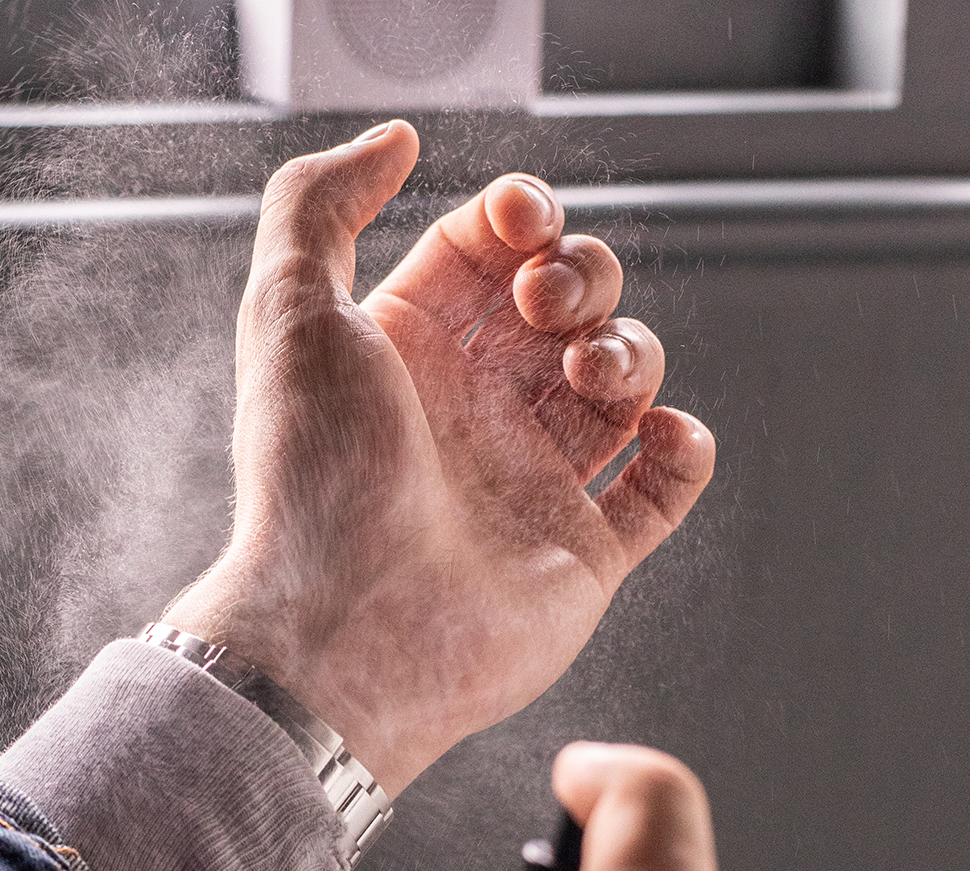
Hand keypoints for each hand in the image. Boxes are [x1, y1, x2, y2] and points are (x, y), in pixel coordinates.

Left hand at [163, 124, 715, 794]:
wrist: (346, 628)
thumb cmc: (314, 476)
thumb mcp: (286, 309)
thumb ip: (319, 204)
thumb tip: (391, 142)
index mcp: (409, 353)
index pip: (487, 251)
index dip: (519, 217)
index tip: (521, 222)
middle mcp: (474, 412)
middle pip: (569, 303)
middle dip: (581, 277)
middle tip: (544, 309)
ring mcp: (534, 482)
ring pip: (625, 381)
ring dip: (631, 351)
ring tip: (590, 378)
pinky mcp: (585, 552)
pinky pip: (666, 483)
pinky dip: (682, 447)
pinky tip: (655, 434)